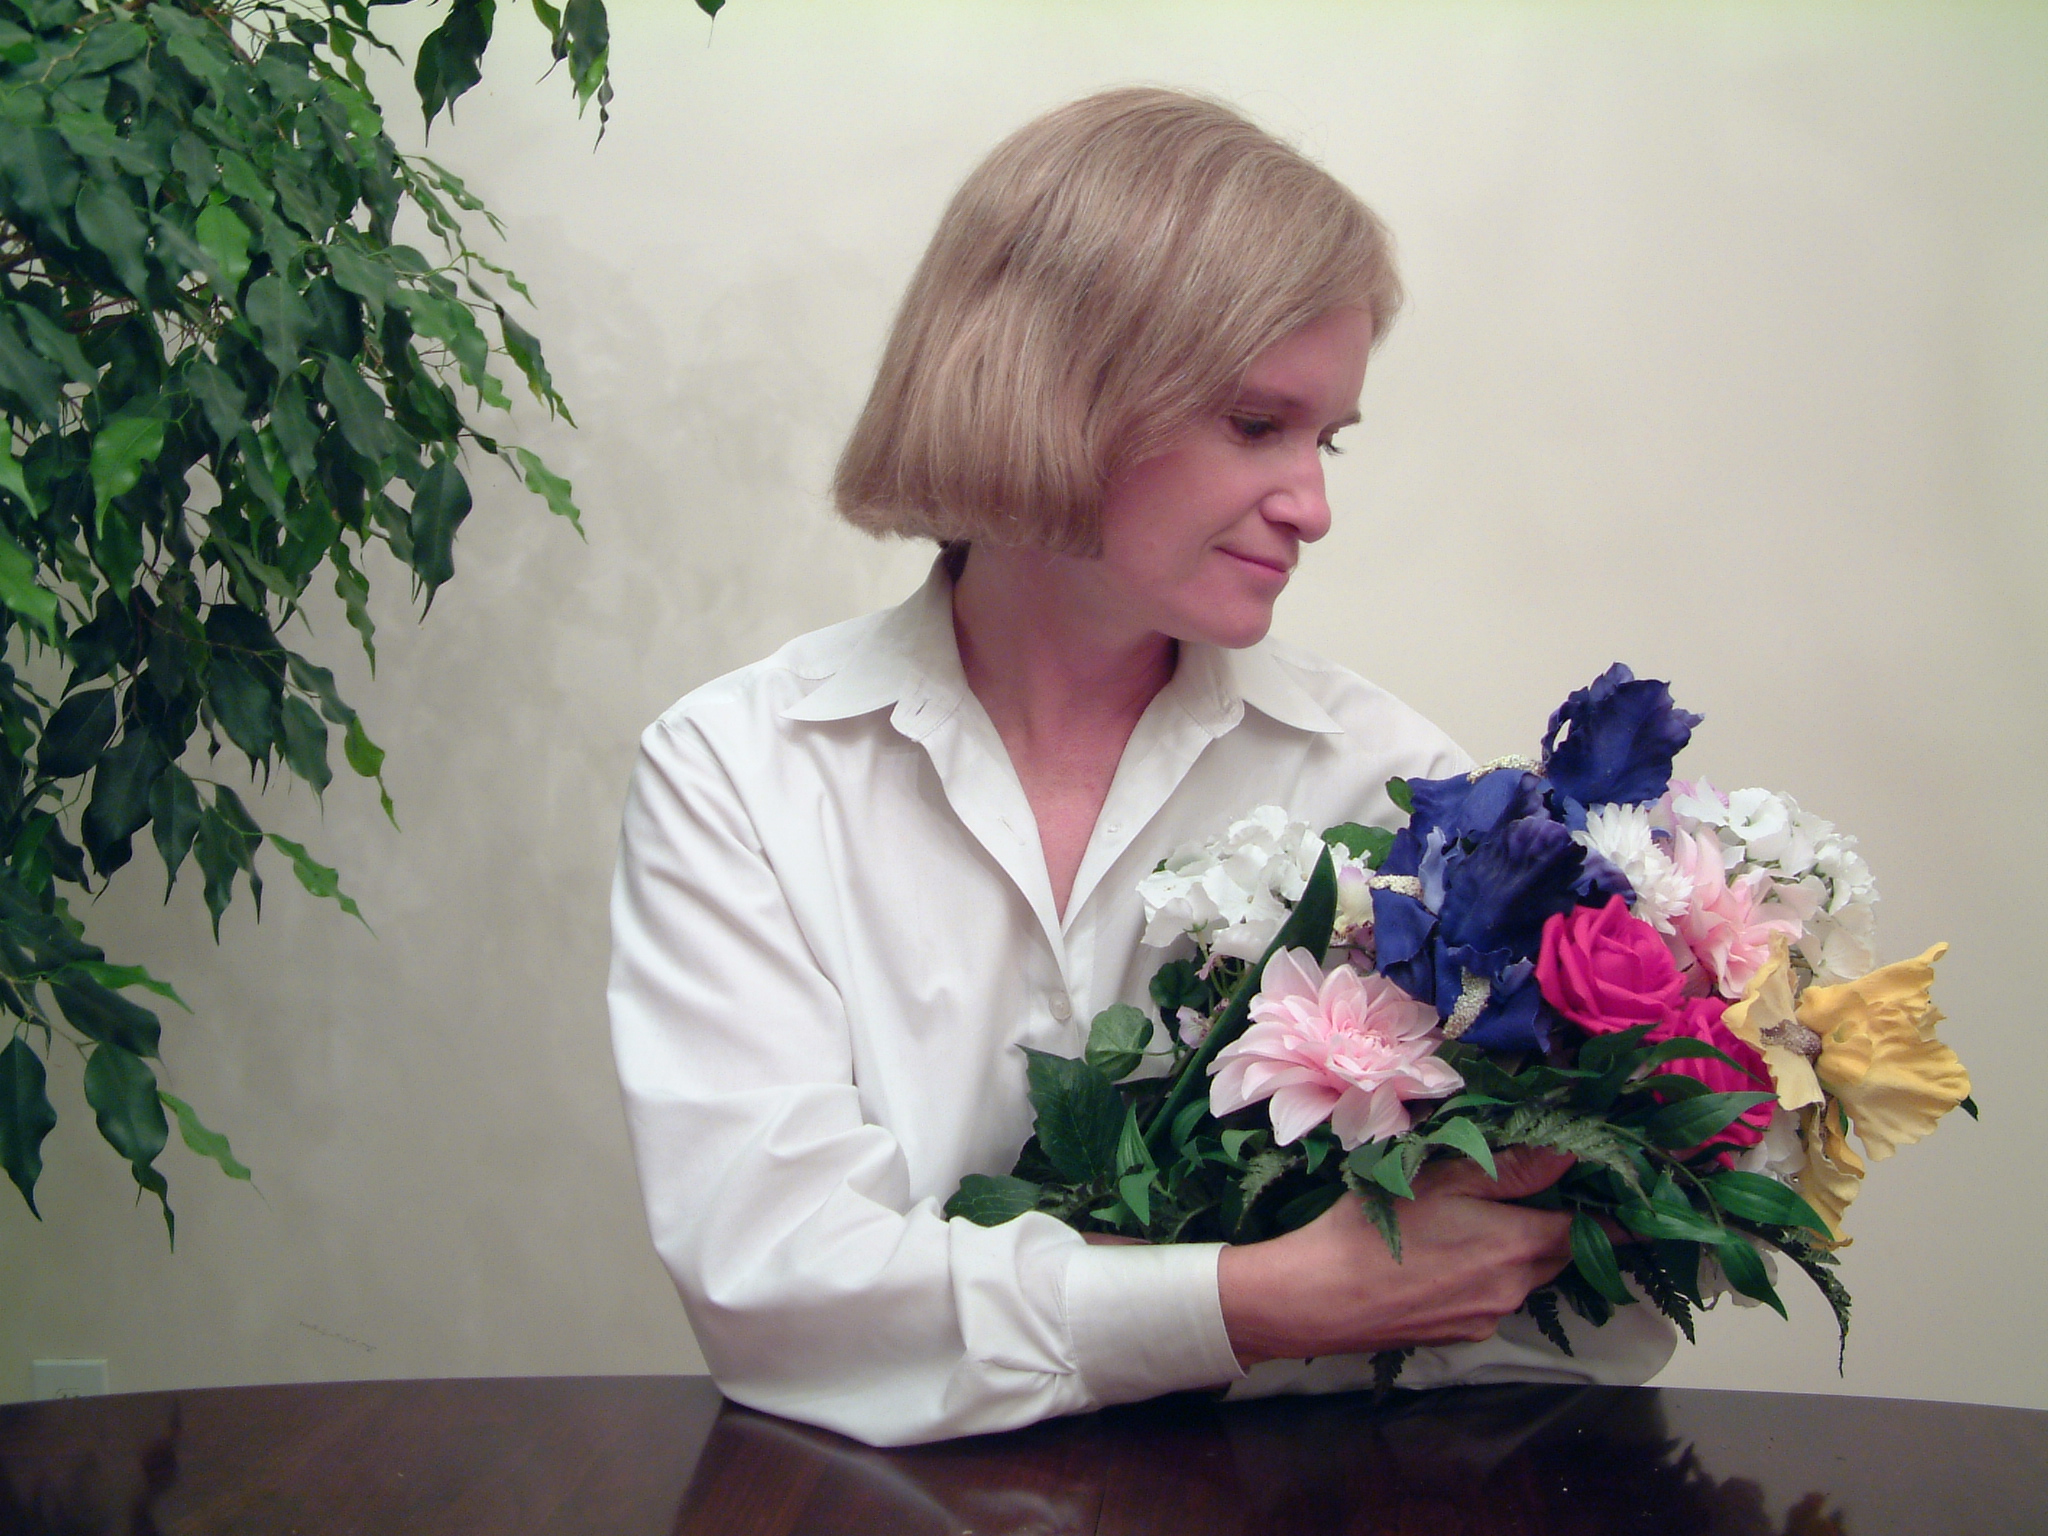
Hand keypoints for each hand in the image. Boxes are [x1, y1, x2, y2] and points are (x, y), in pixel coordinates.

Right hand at [1216, 1146, 1575, 1367]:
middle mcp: (1515, 1289)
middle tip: (1521, 1193)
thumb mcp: (1440, 1178)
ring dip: (1515, 1253)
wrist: (1321, 1297)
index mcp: (1517, 1243)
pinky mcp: (1462, 1336)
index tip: (1599, 1191)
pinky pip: (1493, 1301)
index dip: (1599, 1209)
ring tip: (1468, 1225)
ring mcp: (1489, 1318)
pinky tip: (1441, 1261)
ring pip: (1525, 1279)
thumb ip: (1511, 1168)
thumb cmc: (1377, 1225)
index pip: (1590, 1230)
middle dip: (1552, 1226)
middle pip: (1559, 1255)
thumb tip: (1568, 1155)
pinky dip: (1485, 1279)